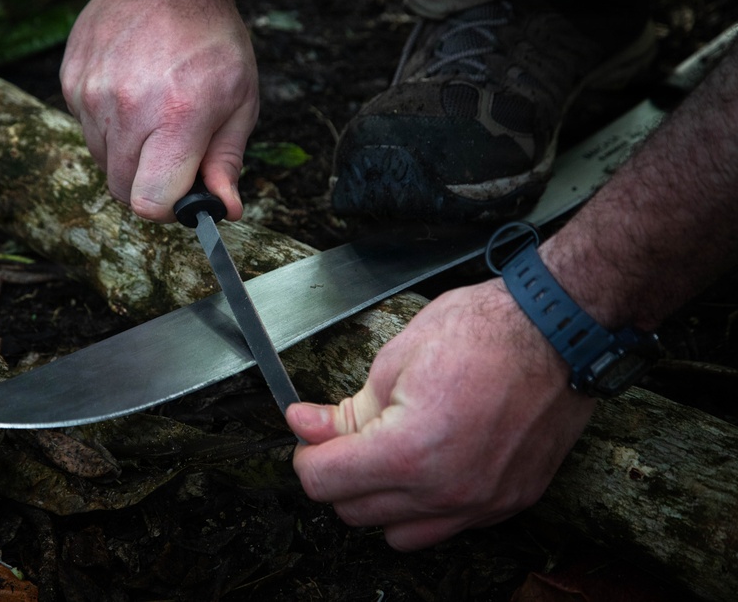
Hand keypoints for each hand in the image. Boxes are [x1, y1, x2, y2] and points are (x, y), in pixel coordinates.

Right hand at [60, 0, 257, 222]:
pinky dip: (109, 125)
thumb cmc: (210, 40)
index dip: (167, 207)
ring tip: (152, 113)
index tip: (182, 193)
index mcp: (176, 118)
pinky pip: (87, 129)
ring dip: (128, 154)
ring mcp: (92, 95)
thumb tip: (223, 209)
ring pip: (103, 161)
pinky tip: (131, 93)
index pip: (149, 202)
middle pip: (122, 190)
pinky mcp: (71, 82)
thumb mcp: (239, 101)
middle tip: (171, 152)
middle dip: (148, 183)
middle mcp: (127, 109)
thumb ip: (226, 161)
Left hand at [286, 280, 595, 550]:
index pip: (325, 482)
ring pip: (398, 533)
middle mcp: (446, 490)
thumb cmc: (484, 332)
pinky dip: (424, 506)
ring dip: (379, 500)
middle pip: (355, 512)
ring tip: (386, 455)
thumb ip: (346, 408)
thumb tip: (307, 426)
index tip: (310, 437)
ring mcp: (482, 503)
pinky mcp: (509, 503)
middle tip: (344, 438)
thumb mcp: (395, 359)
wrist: (558, 332)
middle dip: (338, 475)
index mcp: (410, 450)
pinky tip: (427, 467)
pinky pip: (447, 528)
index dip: (307, 456)